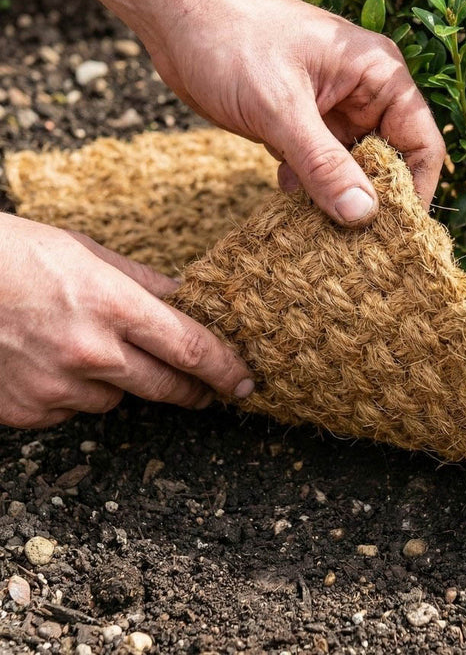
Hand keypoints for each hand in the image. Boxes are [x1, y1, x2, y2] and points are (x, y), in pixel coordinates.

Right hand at [0, 214, 253, 428]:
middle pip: (166, 386)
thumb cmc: (15, 255)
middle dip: (193, 391)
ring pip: (115, 399)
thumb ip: (143, 283)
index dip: (225, 369)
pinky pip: (71, 411)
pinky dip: (72, 393)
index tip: (245, 382)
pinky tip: (50, 362)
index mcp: (114, 305)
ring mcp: (55, 386)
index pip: (191, 348)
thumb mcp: (88, 253)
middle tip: (206, 392)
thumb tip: (185, 299)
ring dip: (119, 382)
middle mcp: (90, 352)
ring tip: (87, 348)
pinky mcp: (25, 411)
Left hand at [147, 0, 445, 225]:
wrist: (174, 12)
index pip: (422, 143)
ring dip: (338, 197)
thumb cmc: (231, 39)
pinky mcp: (301, 122)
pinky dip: (309, 186)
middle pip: (390, 160)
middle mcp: (363, 93)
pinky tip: (289, 200)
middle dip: (374, 200)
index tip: (399, 235)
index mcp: (378, 76)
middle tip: (358, 246)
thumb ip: (323, 163)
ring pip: (352, 167)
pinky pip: (319, 165)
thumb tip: (362, 214)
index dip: (416, 190)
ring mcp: (331, 109)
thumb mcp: (280, 108)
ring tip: (323, 233)